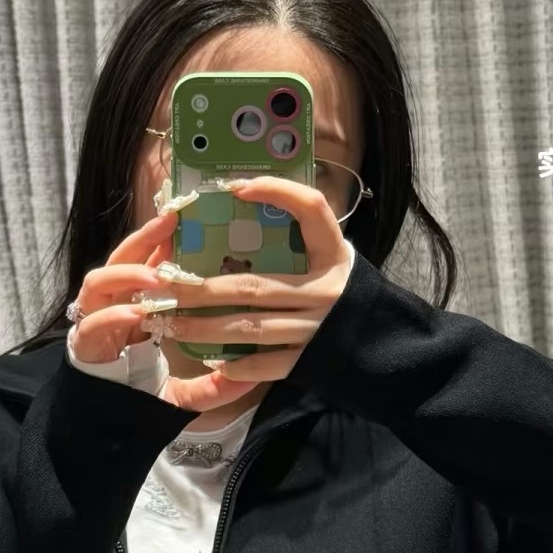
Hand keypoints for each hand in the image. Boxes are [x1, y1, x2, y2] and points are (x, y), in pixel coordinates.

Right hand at [66, 207, 271, 415]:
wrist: (104, 433)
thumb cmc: (141, 402)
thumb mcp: (185, 393)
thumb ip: (213, 386)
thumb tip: (252, 379)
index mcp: (133, 309)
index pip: (144, 264)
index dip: (161, 243)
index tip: (186, 222)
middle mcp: (110, 309)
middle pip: (120, 260)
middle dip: (144, 238)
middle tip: (171, 220)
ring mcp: (93, 324)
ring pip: (98, 282)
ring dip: (128, 274)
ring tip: (157, 276)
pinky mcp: (83, 346)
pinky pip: (92, 323)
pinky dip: (114, 315)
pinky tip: (137, 312)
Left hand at [145, 173, 352, 384]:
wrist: (387, 344)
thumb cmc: (347, 293)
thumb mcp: (333, 258)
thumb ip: (303, 237)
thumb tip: (246, 198)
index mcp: (335, 254)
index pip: (312, 209)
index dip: (277, 192)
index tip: (236, 187)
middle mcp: (327, 290)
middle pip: (253, 286)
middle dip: (203, 289)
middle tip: (165, 288)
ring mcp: (318, 328)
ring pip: (251, 327)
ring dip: (207, 326)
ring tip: (173, 323)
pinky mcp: (312, 360)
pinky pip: (268, 364)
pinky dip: (239, 365)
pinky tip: (212, 360)